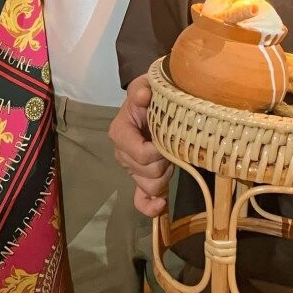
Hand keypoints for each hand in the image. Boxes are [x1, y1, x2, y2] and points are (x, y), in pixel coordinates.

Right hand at [109, 76, 172, 216]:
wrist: (150, 102)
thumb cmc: (148, 94)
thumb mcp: (145, 85)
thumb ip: (142, 88)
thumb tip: (144, 95)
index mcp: (120, 133)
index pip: (140, 154)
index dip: (158, 152)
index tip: (168, 139)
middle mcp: (122, 154)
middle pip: (147, 174)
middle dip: (165, 162)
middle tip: (173, 145)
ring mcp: (130, 169)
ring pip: (150, 187)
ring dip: (165, 175)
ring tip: (171, 158)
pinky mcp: (139, 178)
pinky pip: (141, 201)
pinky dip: (151, 207)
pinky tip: (162, 204)